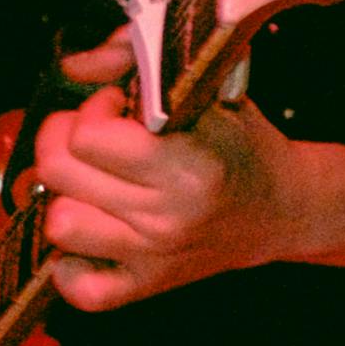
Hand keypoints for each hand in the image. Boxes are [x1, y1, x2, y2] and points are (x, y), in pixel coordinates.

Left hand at [31, 70, 294, 310]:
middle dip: (66, 142)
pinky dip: (71, 262)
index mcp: (190, 167)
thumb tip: (73, 65)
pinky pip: (76, 286)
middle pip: (60, 173)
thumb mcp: (210, 87)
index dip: (95, 110)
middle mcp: (168, 216)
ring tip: (95, 184)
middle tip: (98, 137)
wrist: (285, 208)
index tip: (120, 107)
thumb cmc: (241, 144)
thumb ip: (138, 58)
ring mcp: (152, 256)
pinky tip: (96, 234)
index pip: (90, 137)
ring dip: (69, 198)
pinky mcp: (143, 286)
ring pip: (59, 224)